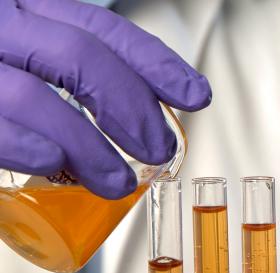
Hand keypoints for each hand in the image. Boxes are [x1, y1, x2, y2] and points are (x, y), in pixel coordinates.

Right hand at [0, 0, 210, 197]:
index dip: (154, 62)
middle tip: (159, 149)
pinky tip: (55, 163)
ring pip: (35, 97)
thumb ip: (74, 76)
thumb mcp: (28, 59)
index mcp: (28, 14)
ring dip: (90, 146)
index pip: (101, 29)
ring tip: (116, 182)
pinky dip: (27, 147)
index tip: (194, 94)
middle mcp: (2, 28)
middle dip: (133, 106)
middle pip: (81, 56)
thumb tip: (140, 121)